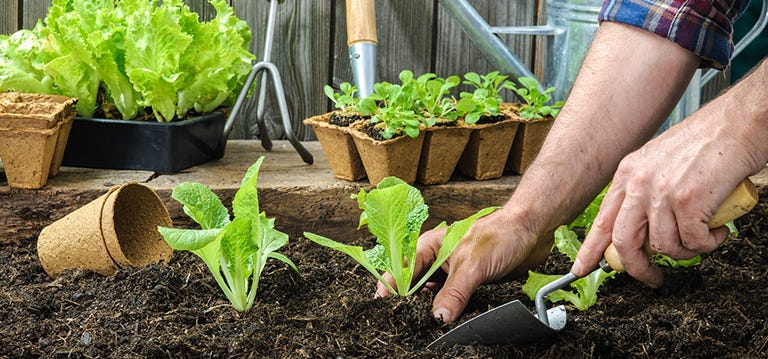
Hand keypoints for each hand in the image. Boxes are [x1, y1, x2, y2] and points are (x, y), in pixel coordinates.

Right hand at [375, 209, 551, 322]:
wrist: (532, 231)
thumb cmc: (501, 234)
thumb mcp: (473, 265)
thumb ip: (454, 293)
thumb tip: (438, 318)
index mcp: (430, 247)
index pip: (401, 270)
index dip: (390, 289)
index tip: (383, 308)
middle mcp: (438, 260)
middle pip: (414, 286)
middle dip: (409, 303)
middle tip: (406, 322)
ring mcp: (452, 273)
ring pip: (433, 296)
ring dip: (430, 309)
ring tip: (424, 325)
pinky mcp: (468, 284)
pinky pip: (452, 302)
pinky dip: (449, 312)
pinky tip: (448, 322)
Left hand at [571, 98, 763, 286]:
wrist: (738, 123)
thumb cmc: (707, 143)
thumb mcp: (658, 163)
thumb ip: (644, 193)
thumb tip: (642, 230)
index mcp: (627, 174)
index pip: (602, 220)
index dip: (591, 250)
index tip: (581, 268)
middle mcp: (639, 183)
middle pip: (624, 242)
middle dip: (637, 268)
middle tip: (652, 278)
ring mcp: (661, 193)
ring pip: (663, 247)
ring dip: (686, 252)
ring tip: (701, 238)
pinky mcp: (688, 202)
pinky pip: (693, 243)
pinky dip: (708, 244)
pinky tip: (717, 230)